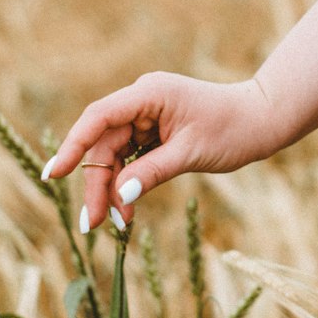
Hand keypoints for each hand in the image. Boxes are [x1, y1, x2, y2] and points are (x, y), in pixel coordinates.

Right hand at [42, 73, 274, 232]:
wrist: (263, 120)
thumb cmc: (233, 130)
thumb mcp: (192, 154)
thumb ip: (152, 172)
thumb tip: (118, 197)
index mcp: (149, 93)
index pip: (99, 118)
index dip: (74, 146)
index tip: (55, 175)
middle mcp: (143, 100)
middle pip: (104, 143)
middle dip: (98, 183)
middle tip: (94, 224)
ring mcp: (148, 115)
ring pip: (115, 154)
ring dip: (112, 188)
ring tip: (116, 224)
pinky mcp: (155, 130)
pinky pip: (130, 156)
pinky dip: (127, 182)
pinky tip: (125, 208)